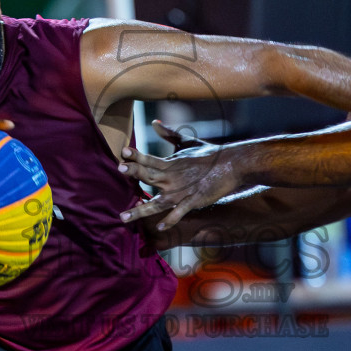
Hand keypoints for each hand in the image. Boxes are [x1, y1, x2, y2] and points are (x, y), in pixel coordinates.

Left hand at [118, 121, 244, 230]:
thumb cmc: (208, 154)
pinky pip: (179, 213)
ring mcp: (182, 191)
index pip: (149, 159)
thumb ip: (169, 134)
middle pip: (149, 175)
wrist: (231, 164)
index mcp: (170, 164)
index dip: (136, 155)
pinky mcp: (193, 201)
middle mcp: (172, 178)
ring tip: (123, 216)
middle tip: (118, 169)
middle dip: (134, 172)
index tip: (122, 152)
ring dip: (140, 210)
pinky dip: (170, 220)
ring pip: (156, 202)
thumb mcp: (187, 142)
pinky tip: (160, 227)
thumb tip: (155, 123)